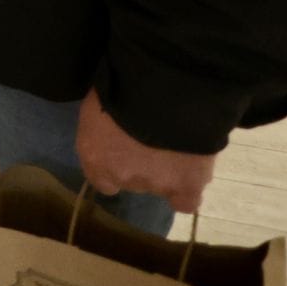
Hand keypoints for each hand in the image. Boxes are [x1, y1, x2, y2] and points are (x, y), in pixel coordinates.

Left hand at [76, 89, 216, 212]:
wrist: (163, 90)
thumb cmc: (122, 85)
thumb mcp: (98, 103)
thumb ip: (103, 126)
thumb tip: (112, 128)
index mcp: (94, 156)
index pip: (102, 179)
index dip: (116, 165)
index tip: (124, 150)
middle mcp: (122, 177)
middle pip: (133, 179)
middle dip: (142, 162)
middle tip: (153, 139)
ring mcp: (154, 183)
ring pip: (161, 184)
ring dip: (166, 168)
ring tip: (177, 143)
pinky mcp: (186, 185)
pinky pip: (187, 200)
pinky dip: (189, 190)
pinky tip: (192, 174)